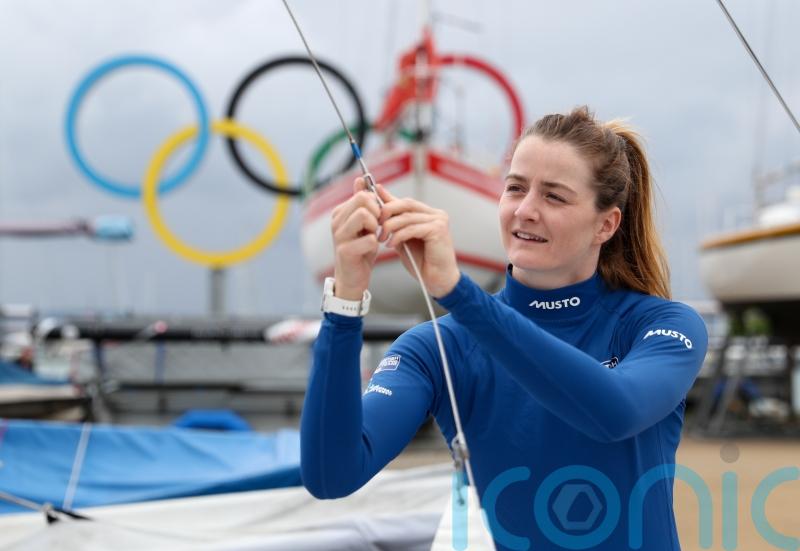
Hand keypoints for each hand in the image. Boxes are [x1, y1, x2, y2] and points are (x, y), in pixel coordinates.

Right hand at [330, 177, 380, 299]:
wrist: (353, 278)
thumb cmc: (360, 250)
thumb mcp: (363, 224)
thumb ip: (361, 202)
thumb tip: (360, 179)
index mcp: (340, 212)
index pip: (363, 194)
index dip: (376, 205)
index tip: (377, 219)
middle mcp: (336, 221)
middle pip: (363, 200)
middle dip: (377, 213)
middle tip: (377, 228)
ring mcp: (339, 235)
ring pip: (365, 215)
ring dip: (376, 227)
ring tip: (373, 237)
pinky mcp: (344, 251)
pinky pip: (369, 239)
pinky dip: (375, 244)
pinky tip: (371, 250)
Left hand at [377, 185, 459, 297]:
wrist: (438, 280)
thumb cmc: (422, 262)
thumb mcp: (403, 239)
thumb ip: (396, 224)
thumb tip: (381, 211)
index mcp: (428, 214)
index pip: (405, 202)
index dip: (388, 201)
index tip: (372, 202)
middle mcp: (436, 214)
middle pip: (406, 204)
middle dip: (387, 212)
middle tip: (375, 223)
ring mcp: (439, 220)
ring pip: (407, 217)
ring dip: (390, 227)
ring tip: (381, 238)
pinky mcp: (438, 229)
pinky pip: (412, 228)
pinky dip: (398, 236)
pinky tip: (391, 244)